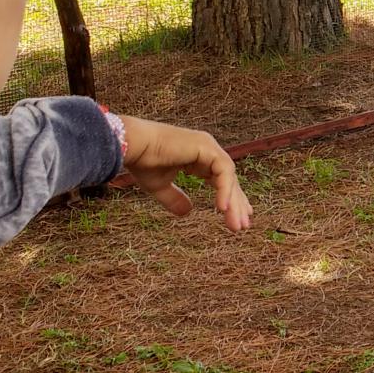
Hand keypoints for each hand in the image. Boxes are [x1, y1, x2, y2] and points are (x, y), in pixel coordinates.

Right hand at [118, 116, 252, 231]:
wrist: (131, 145)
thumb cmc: (141, 162)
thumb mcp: (160, 187)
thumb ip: (174, 199)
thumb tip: (188, 213)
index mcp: (198, 157)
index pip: (221, 179)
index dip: (230, 198)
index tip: (237, 218)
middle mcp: (206, 149)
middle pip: (229, 180)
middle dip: (237, 204)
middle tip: (242, 227)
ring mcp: (207, 146)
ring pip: (229, 177)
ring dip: (235, 202)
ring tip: (236, 225)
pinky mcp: (205, 146)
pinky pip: (223, 171)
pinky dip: (225, 190)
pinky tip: (222, 208)